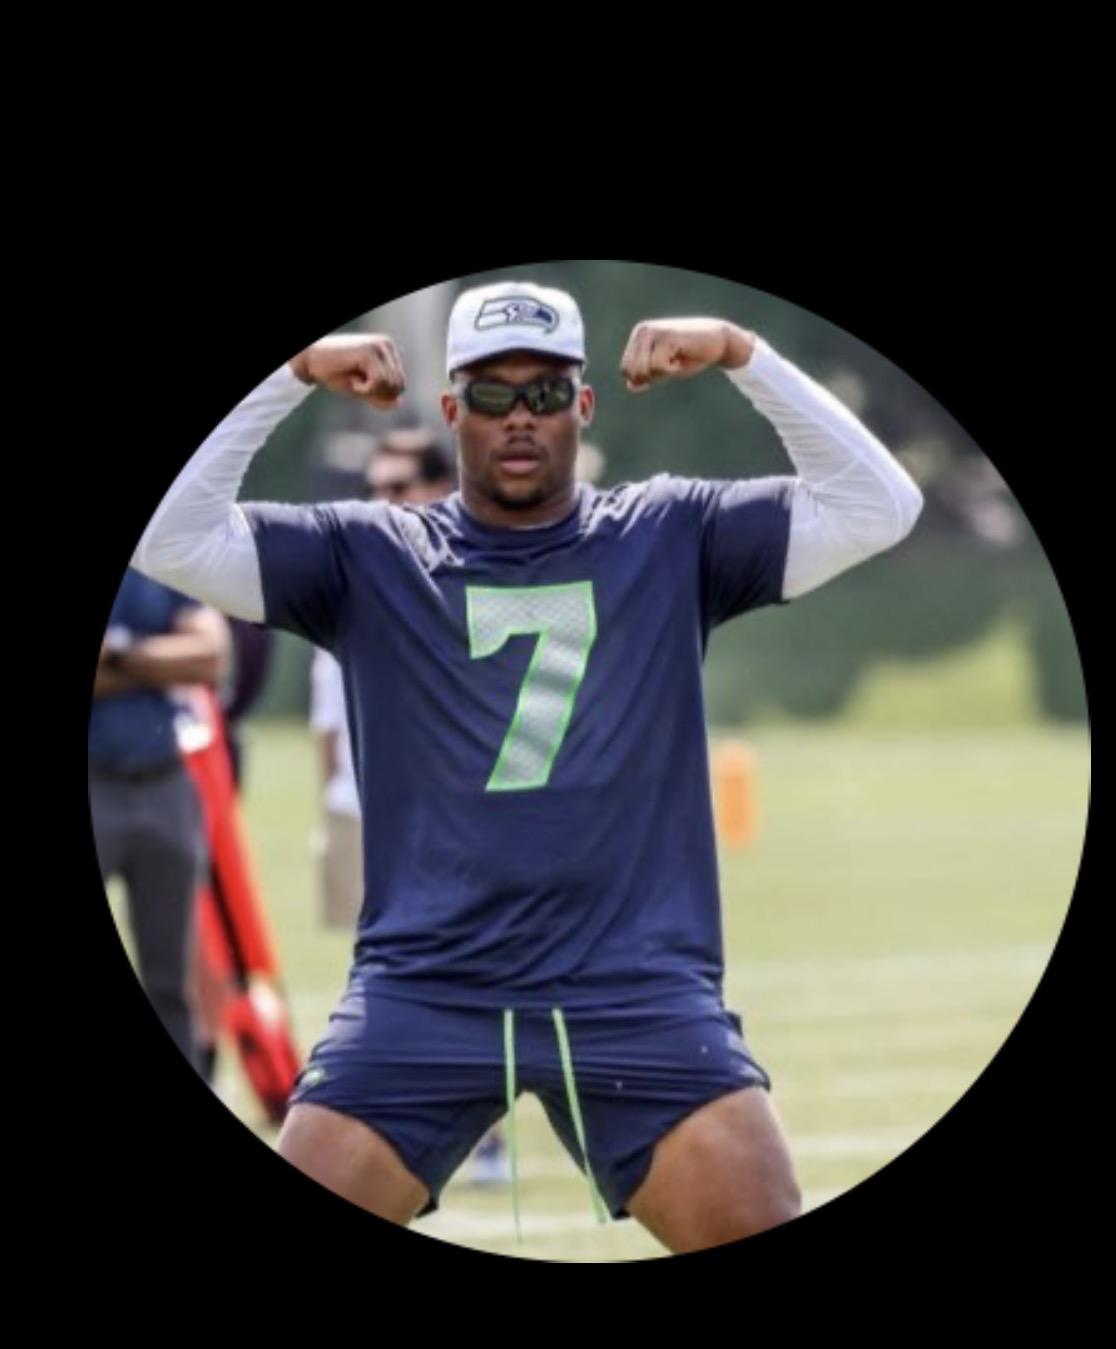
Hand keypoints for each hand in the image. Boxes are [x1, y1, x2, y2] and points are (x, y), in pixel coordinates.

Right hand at [290, 334, 405, 409]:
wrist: (309, 361)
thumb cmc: (335, 374)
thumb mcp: (362, 390)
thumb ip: (380, 397)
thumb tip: (398, 403)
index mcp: (388, 351)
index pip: (400, 385)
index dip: (382, 395)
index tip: (361, 384)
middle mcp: (386, 345)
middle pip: (399, 386)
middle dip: (378, 394)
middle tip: (356, 384)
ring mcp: (378, 346)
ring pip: (391, 385)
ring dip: (370, 391)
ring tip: (353, 379)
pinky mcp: (369, 352)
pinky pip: (378, 383)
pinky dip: (364, 389)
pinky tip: (351, 379)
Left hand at [620, 319, 754, 392]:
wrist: (719, 341)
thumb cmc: (690, 355)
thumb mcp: (664, 369)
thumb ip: (646, 376)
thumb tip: (630, 386)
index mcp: (639, 336)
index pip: (625, 369)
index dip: (644, 378)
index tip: (664, 366)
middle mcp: (643, 330)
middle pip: (632, 372)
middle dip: (652, 376)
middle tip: (671, 364)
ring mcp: (654, 332)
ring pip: (643, 370)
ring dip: (662, 373)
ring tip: (676, 359)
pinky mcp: (667, 337)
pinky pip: (658, 366)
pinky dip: (671, 369)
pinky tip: (682, 357)